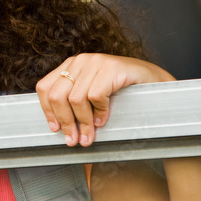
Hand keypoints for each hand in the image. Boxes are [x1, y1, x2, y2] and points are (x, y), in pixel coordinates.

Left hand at [35, 53, 173, 146]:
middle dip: (65, 122)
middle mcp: (80, 61)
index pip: (45, 87)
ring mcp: (96, 62)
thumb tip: (58, 128)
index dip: (47, 111)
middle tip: (74, 140)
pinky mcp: (111, 67)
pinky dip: (99, 112)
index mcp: (70, 66)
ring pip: (75, 98)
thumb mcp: (92, 95)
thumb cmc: (122, 92)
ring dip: (82, 123)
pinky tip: (103, 120)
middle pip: (57, 95)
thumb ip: (75, 103)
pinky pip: (95, 96)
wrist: (155, 82)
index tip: (55, 130)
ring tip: (89, 136)